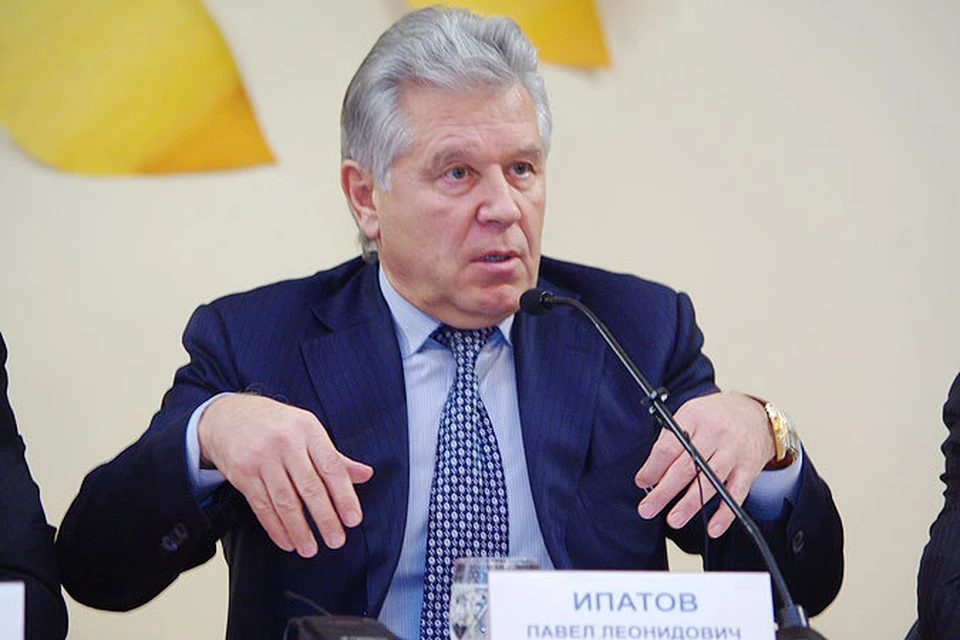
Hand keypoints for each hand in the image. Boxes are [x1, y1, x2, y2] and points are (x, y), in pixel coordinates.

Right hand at [197, 394, 373, 556]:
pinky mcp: (242, 474)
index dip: (344, 496)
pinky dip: (276, 528)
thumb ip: (335, 457)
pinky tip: (287, 541)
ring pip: (285, 501)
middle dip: (325, 518)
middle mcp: (286, 442)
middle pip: (310, 487)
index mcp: (308, 430)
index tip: (353, 519)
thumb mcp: (308, 431)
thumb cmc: (276, 425)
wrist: (228, 415)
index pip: (331, 467)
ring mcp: (262, 458)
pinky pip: (262, 506)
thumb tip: (366, 474)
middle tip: (336, 541)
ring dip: (299, 530)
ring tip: (311, 549)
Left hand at [634, 392, 775, 537]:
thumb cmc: (715, 418)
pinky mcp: (748, 469)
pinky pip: (736, 494)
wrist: (754, 414)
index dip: (653, 468)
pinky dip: (725, 514)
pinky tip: (713, 528)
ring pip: (709, 482)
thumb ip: (672, 439)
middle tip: (647, 509)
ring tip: (673, 520)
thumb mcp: (690, 415)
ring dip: (690, 504)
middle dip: (664, 491)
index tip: (642, 482)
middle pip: (685, 467)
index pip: (668, 447)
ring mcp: (733, 452)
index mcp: (693, 418)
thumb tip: (652, 472)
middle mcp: (714, 434)